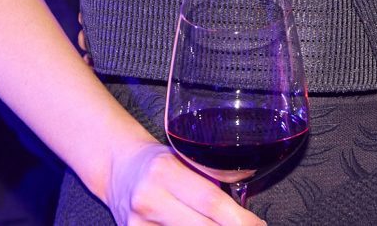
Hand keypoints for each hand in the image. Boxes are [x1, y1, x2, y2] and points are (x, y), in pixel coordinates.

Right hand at [103, 141, 264, 225]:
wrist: (119, 170)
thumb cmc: (158, 163)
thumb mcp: (184, 157)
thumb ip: (213, 174)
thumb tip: (248, 194)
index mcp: (165, 170)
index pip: (211, 201)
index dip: (239, 219)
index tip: (257, 225)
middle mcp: (149, 198)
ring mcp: (138, 223)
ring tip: (224, 225)